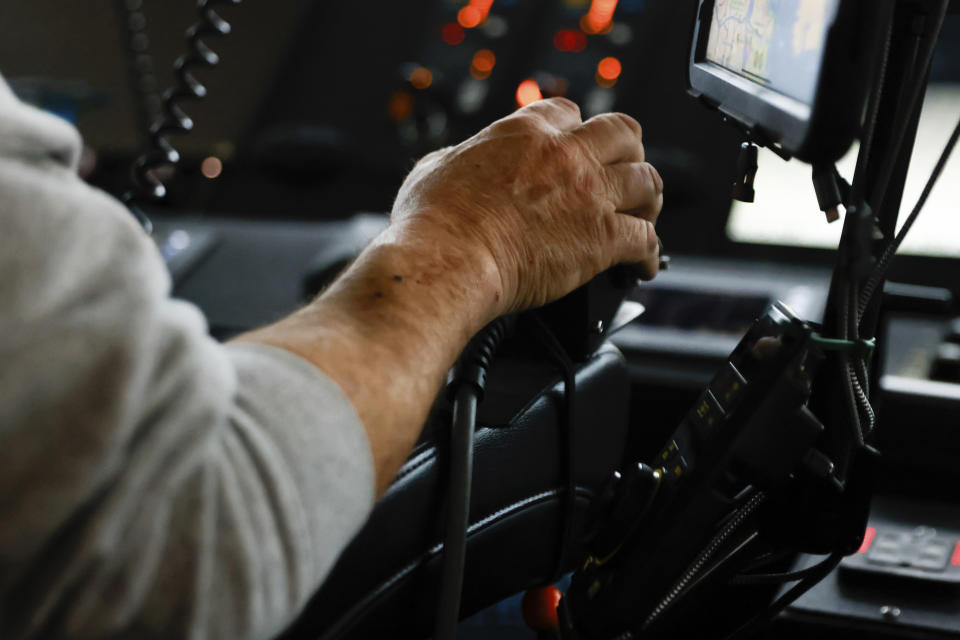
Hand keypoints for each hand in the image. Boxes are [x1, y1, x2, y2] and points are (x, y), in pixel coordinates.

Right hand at [389, 97, 663, 317]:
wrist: (448, 260)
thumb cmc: (434, 221)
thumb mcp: (435, 167)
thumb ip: (459, 157)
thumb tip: (458, 163)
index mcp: (525, 132)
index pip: (568, 112)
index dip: (576, 128)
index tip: (577, 143)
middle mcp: (565, 155)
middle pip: (625, 132)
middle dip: (631, 150)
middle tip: (627, 169)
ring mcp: (589, 194)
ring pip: (648, 181)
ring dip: (649, 199)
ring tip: (645, 215)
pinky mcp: (602, 238)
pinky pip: (647, 241)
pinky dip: (649, 255)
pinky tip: (642, 267)